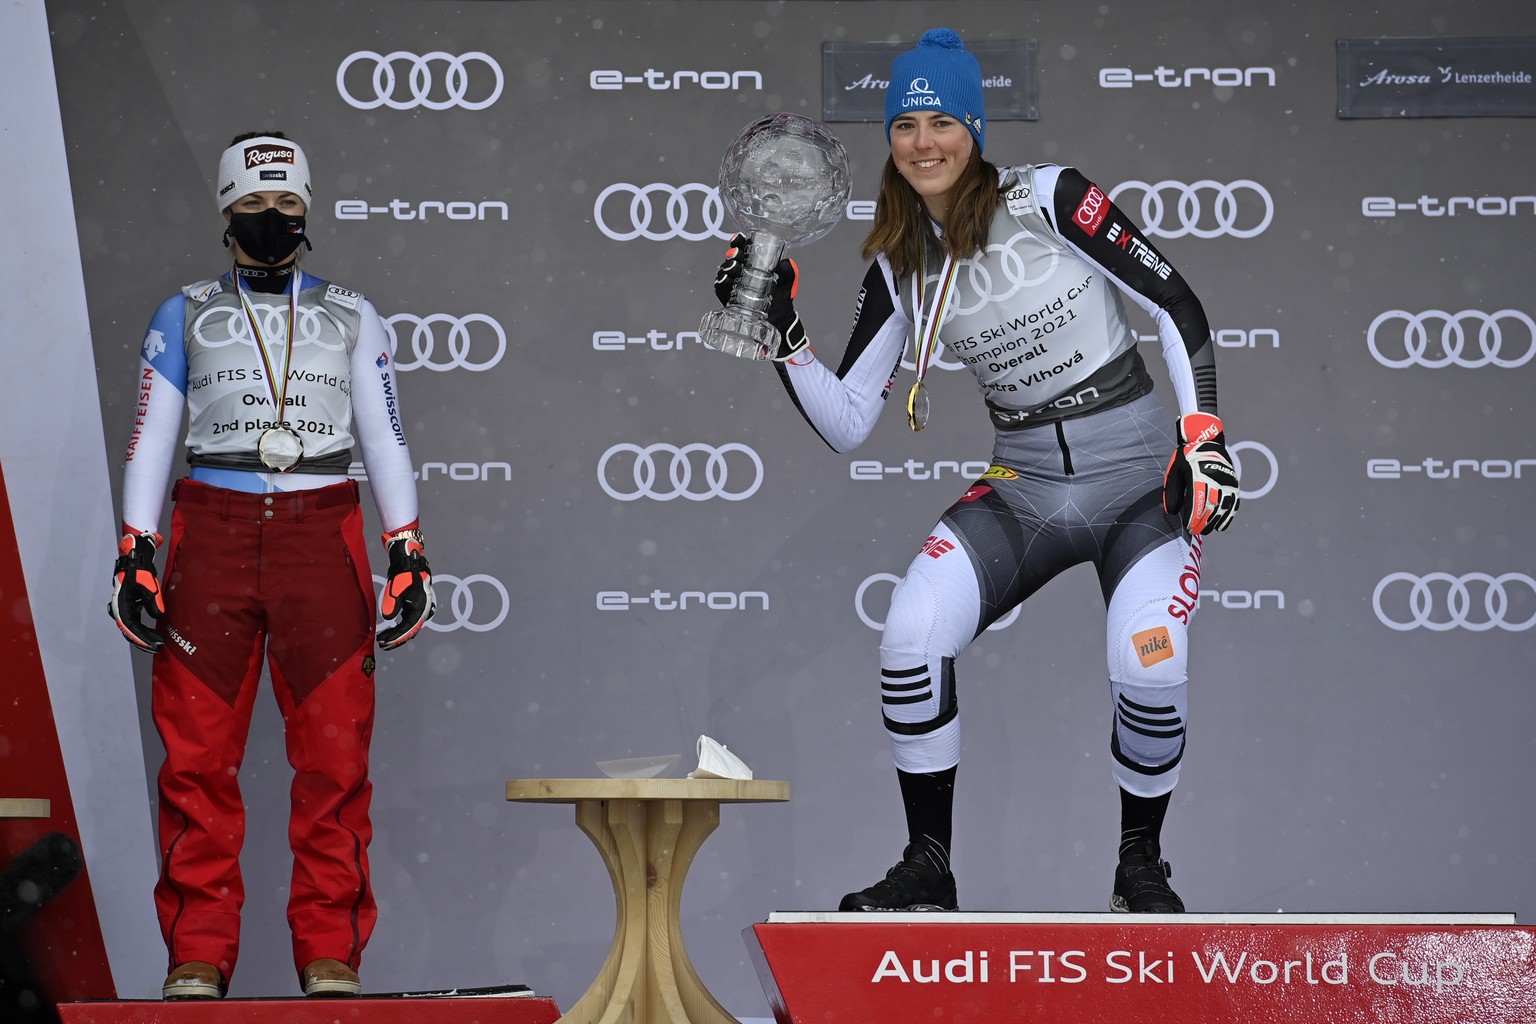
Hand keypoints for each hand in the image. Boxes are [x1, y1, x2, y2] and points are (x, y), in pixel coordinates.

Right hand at [109, 530, 165, 651]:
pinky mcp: (129, 606)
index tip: (153, 644)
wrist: (134, 559)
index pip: (130, 626)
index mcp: (121, 604)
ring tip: (158, 643)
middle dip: (143, 640)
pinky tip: (155, 633)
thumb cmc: (140, 570)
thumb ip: (153, 602)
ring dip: (144, 636)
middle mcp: (120, 608)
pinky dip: (144, 629)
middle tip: (158, 647)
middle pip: (130, 630)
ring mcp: (124, 607)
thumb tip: (158, 617)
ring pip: (132, 627)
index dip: (142, 637)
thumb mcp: (149, 585)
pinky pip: (135, 621)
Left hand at [377, 528, 433, 650]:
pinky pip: (409, 622)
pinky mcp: (415, 607)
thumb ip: (392, 604)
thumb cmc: (403, 573)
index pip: (408, 627)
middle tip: (382, 645)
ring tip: (384, 641)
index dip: (396, 637)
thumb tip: (388, 618)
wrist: (410, 562)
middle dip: (396, 639)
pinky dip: (400, 628)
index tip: (384, 642)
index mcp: (420, 606)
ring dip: (398, 635)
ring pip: (410, 628)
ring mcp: (421, 609)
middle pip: (411, 630)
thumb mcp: (395, 588)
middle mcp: (423, 610)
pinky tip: (390, 631)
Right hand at [713, 233, 808, 359]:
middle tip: (737, 254)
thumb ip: (788, 272)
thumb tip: (787, 263)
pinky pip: (720, 289)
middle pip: (731, 258)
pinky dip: (721, 283)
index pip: (743, 248)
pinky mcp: (729, 298)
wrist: (779, 320)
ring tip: (733, 267)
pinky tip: (724, 280)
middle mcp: (741, 272)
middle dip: (732, 254)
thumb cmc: (781, 298)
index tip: (738, 238)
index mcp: (753, 264)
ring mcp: (734, 285)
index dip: (738, 242)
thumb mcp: (787, 283)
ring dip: (727, 267)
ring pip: (724, 272)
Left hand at [1163, 412, 1239, 535]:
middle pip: (1209, 506)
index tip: (1187, 526)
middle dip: (1202, 522)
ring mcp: (1226, 481)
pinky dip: (1228, 516)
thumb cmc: (1186, 456)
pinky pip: (1233, 503)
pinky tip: (1222, 526)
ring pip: (1222, 506)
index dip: (1192, 517)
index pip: (1196, 501)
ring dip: (1214, 521)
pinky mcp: (1233, 483)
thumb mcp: (1175, 470)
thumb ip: (1172, 491)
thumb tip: (1172, 512)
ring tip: (1206, 531)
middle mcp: (1214, 479)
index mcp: (1197, 475)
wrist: (1206, 439)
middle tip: (1194, 531)